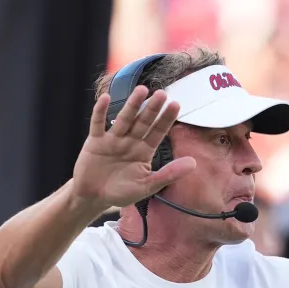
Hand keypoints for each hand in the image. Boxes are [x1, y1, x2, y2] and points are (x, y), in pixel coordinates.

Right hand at [71, 86, 196, 208]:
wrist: (94, 197)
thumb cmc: (121, 192)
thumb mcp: (147, 185)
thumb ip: (169, 174)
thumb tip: (194, 164)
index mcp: (144, 151)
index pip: (158, 131)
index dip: (166, 118)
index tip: (176, 104)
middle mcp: (130, 141)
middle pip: (143, 122)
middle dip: (152, 108)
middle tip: (162, 93)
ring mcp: (113, 139)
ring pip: (124, 119)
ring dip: (132, 105)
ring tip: (141, 90)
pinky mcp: (95, 141)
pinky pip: (98, 124)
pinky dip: (100, 111)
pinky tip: (106, 98)